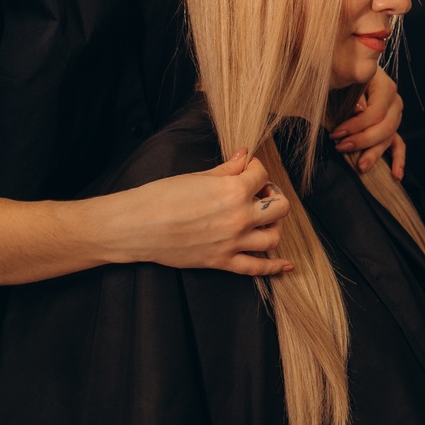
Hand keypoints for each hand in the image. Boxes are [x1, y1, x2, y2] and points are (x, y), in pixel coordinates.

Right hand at [102, 150, 292, 276]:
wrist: (137, 226)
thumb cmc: (162, 197)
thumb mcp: (198, 177)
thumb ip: (227, 169)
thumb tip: (245, 156)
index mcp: (234, 191)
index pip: (262, 175)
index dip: (256, 168)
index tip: (248, 168)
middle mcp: (240, 217)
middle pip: (279, 207)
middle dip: (273, 196)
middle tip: (259, 193)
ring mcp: (233, 242)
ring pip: (274, 237)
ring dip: (274, 226)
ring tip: (264, 219)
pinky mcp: (223, 261)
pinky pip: (257, 268)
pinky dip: (275, 267)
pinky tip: (287, 264)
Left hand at [332, 66, 404, 178]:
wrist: (350, 68)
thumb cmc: (345, 74)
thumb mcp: (346, 79)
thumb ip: (354, 94)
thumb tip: (361, 111)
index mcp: (385, 87)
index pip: (375, 113)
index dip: (356, 126)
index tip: (336, 133)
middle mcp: (395, 101)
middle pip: (385, 128)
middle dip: (362, 141)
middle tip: (341, 148)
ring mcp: (396, 115)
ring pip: (389, 138)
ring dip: (375, 154)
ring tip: (360, 167)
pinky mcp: (392, 126)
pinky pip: (399, 144)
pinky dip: (398, 160)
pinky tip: (396, 175)